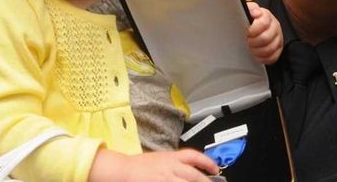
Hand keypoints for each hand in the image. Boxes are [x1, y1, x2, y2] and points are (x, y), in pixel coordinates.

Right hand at [88, 148, 219, 181]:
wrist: (121, 170)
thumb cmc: (137, 166)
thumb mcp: (159, 159)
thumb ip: (174, 164)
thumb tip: (189, 169)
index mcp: (171, 157)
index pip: (194, 156)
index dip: (207, 162)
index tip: (215, 168)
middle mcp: (170, 168)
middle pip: (194, 175)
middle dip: (205, 181)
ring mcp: (165, 179)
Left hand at [246, 2, 283, 64]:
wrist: (252, 26)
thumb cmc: (248, 19)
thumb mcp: (247, 10)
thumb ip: (250, 9)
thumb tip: (256, 12)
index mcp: (266, 16)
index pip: (263, 23)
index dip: (252, 30)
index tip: (246, 32)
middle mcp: (275, 26)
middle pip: (266, 38)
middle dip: (253, 42)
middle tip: (246, 41)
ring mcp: (278, 38)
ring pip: (270, 49)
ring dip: (257, 51)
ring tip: (249, 48)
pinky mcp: (278, 49)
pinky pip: (273, 57)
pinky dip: (263, 58)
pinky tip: (256, 55)